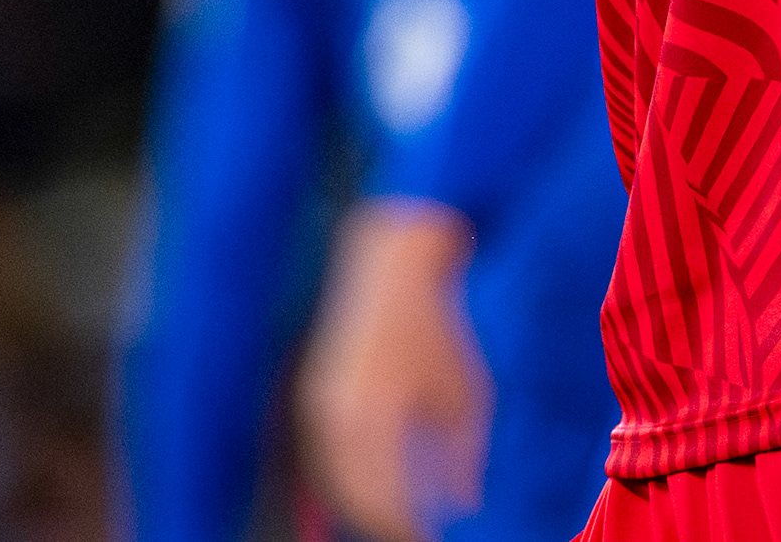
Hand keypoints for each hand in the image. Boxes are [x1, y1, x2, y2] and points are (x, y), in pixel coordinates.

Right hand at [298, 202, 489, 541]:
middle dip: (384, 525)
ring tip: (398, 519)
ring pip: (334, 481)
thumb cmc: (434, 326)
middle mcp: (337, 420)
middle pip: (354, 500)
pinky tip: (376, 485)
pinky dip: (348, 478)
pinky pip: (325, 456)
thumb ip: (462, 454)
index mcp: (375, 421)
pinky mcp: (315, 396)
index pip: (387, 503)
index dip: (409, 530)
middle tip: (415, 535)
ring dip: (363, 506)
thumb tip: (465, 503)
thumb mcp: (463, 390)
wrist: (387, 266)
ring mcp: (319, 407)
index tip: (433, 540)